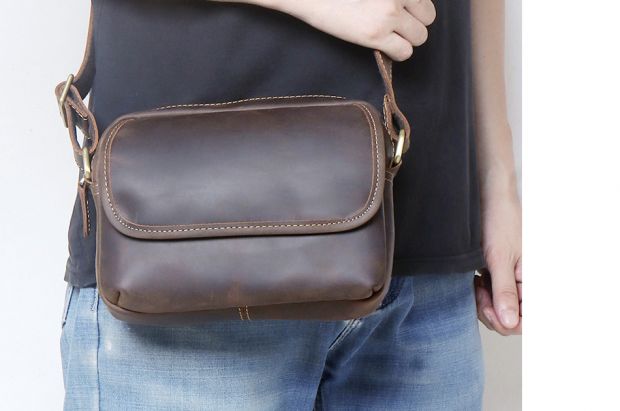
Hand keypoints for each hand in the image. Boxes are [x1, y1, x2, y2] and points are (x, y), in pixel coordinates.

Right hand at [269, 0, 435, 60]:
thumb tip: (411, 10)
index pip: (424, 0)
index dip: (414, 7)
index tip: (401, 11)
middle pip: (428, 17)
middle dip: (414, 23)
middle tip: (395, 25)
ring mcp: (389, 13)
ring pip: (420, 36)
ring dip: (407, 39)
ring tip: (388, 35)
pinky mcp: (376, 34)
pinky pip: (405, 51)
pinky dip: (398, 52)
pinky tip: (385, 46)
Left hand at [475, 194, 521, 335]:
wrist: (487, 198)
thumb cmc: (499, 221)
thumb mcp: (499, 258)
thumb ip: (505, 291)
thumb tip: (510, 322)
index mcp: (535, 280)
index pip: (526, 321)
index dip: (506, 322)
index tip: (486, 307)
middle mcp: (525, 284)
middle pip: (509, 319)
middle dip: (491, 312)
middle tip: (478, 292)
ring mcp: (511, 281)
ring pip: (497, 310)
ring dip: (483, 303)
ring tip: (477, 283)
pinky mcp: (498, 276)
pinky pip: (490, 298)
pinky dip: (480, 294)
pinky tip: (475, 280)